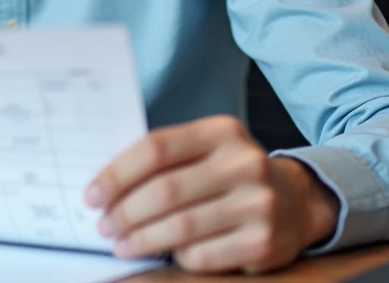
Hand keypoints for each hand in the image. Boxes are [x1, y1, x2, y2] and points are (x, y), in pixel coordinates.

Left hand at [85, 115, 338, 273]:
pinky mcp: (265, 243)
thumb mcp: (206, 149)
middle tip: (103, 225)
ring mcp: (259, 204)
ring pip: (180, 227)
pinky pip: (202, 256)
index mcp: (222, 131)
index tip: (92, 194)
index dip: (116, 174)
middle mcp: (244, 163)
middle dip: (124, 212)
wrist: (296, 201)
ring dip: (140, 239)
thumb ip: (164, 159)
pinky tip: (165, 253)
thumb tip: (105, 185)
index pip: (155, 148)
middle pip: (164, 191)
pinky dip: (175, 257)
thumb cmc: (230, 174)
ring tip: (121, 244)